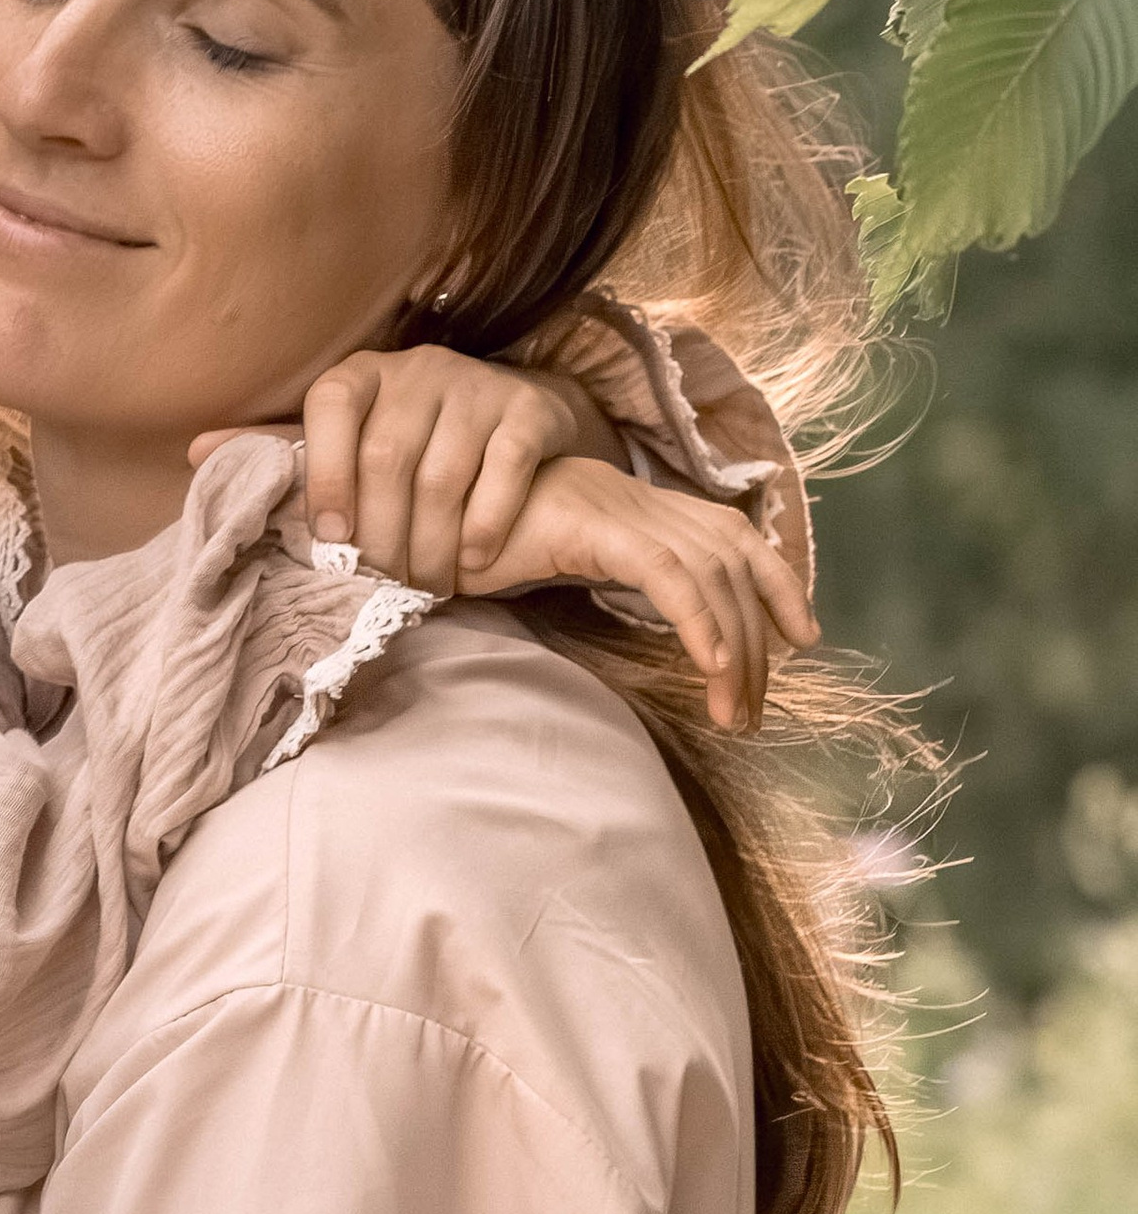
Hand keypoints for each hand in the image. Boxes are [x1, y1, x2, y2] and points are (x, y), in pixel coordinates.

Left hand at [193, 346, 614, 597]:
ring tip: (427, 587)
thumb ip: (285, 450)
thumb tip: (198, 454)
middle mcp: (420, 368)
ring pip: (444, 474)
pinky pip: (504, 470)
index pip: (330, 404)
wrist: (516, 416)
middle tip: (381, 584)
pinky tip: (474, 561)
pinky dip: (486, 525)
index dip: (324, 473)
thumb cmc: (414, 439)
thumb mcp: (349, 438)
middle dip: (380, 533)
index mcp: (363, 373)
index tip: (330, 536)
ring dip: (431, 544)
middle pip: (387, 456)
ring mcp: (478, 386)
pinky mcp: (528, 411)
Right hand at [463, 453, 817, 730]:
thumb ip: (600, 577)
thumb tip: (649, 625)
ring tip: (734, 715)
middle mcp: (634, 498)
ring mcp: (616, 506)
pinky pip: (667, 574)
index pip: (729, 534)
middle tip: (755, 711)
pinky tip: (713, 670)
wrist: (412, 522)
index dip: (776, 580)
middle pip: (731, 559)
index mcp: (631, 505)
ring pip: (710, 573)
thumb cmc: (467, 548)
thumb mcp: (551, 563)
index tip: (801, 635)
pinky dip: (700, 622)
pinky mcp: (594, 525)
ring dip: (734, 650)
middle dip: (760, 638)